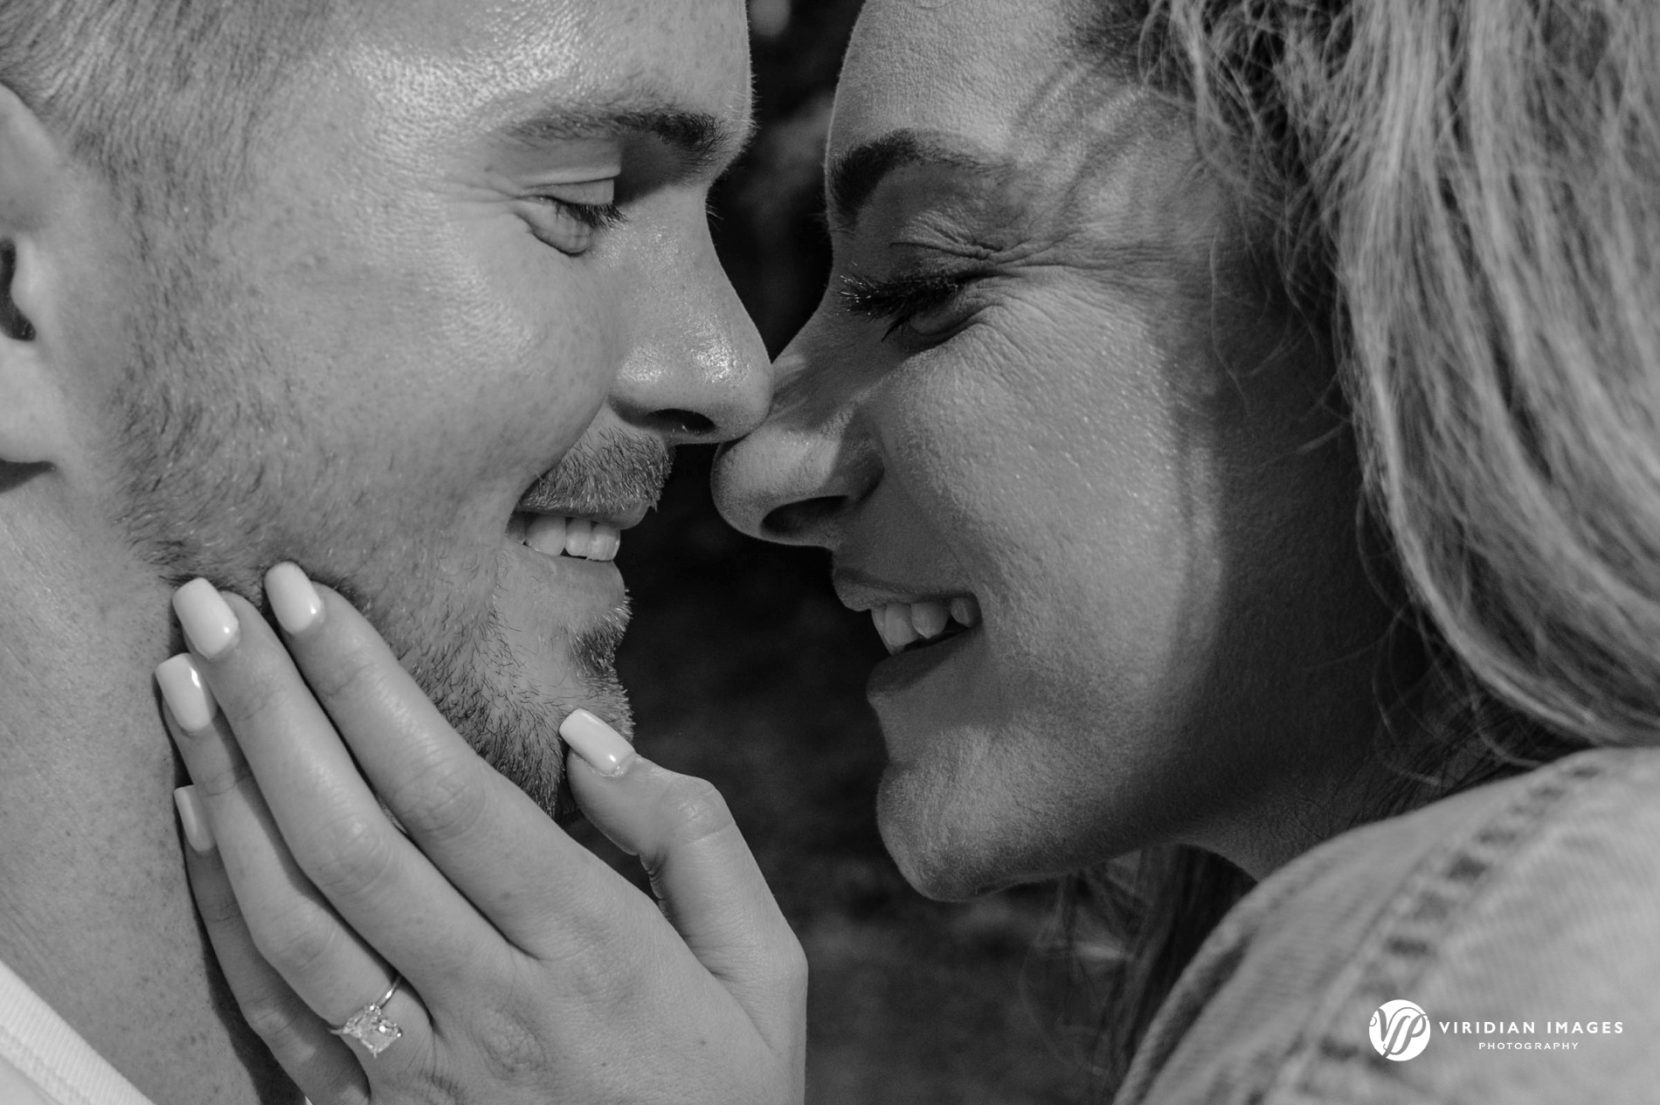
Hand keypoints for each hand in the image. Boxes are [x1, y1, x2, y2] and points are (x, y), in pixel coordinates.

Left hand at [156, 564, 806, 1104]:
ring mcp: (422, 1075)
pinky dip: (221, 910)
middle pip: (353, 841)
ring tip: (182, 683)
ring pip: (294, 919)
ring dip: (224, 791)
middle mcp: (494, 1007)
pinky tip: (191, 819)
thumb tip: (585, 740)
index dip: (368, 689)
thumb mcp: (766, 970)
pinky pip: (274, 1014)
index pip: (452, 795)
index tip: (310, 599)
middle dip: (272, 708)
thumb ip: (692, 839)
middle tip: (214, 602)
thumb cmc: (725, 1096)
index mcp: (596, 952)